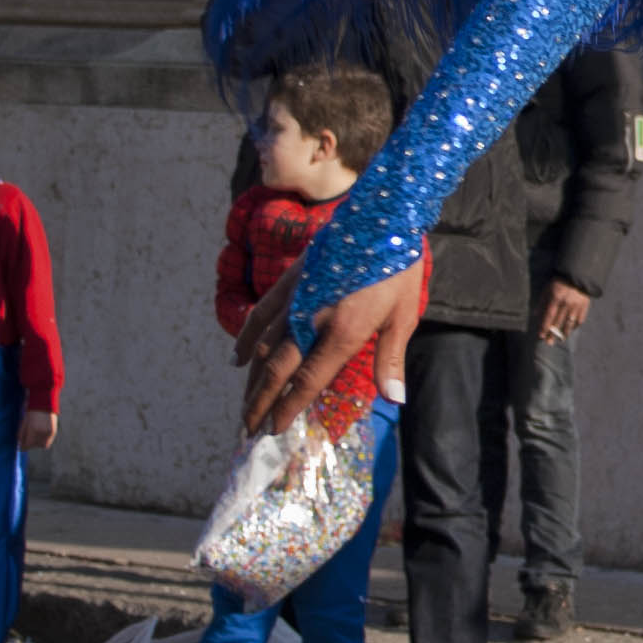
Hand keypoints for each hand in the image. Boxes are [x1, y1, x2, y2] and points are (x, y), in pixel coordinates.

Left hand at [22, 411, 58, 453]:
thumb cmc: (31, 410)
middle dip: (30, 444)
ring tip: (35, 435)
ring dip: (38, 443)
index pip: (27, 445)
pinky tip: (41, 433)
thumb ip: (21, 434)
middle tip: (28, 440)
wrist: (44, 401)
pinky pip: (48, 441)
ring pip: (42, 445)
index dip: (23, 447)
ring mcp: (48, 432)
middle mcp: (41, 433)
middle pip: (34, 446)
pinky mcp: (53, 431)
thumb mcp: (24, 421)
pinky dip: (44, 439)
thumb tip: (20, 443)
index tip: (21, 446)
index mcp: (32, 430)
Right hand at [241, 264, 422, 432]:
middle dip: (260, 402)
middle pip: (277, 370)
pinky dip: (248, 338)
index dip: (287, 407)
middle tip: (249, 428)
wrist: (382, 214)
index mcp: (342, 331)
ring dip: (251, 379)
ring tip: (244, 404)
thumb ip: (391, 360)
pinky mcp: (289, 280)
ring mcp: (296, 298)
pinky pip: (261, 314)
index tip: (274, 429)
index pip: (307, 381)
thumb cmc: (397, 268)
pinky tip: (239, 358)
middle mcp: (312, 318)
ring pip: (264, 347)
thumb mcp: (403, 315)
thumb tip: (395, 400)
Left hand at [533, 277, 593, 346]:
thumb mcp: (548, 288)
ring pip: (569, 323)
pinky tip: (571, 330)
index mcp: (556, 298)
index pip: (549, 316)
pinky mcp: (584, 306)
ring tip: (560, 340)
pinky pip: (579, 320)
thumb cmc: (560, 281)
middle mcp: (566, 303)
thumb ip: (542, 301)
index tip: (541, 336)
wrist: (578, 274)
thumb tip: (535, 314)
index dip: (544, 327)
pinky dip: (575, 326)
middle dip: (553, 334)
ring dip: (564, 333)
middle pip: (558, 322)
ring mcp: (576, 306)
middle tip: (549, 343)